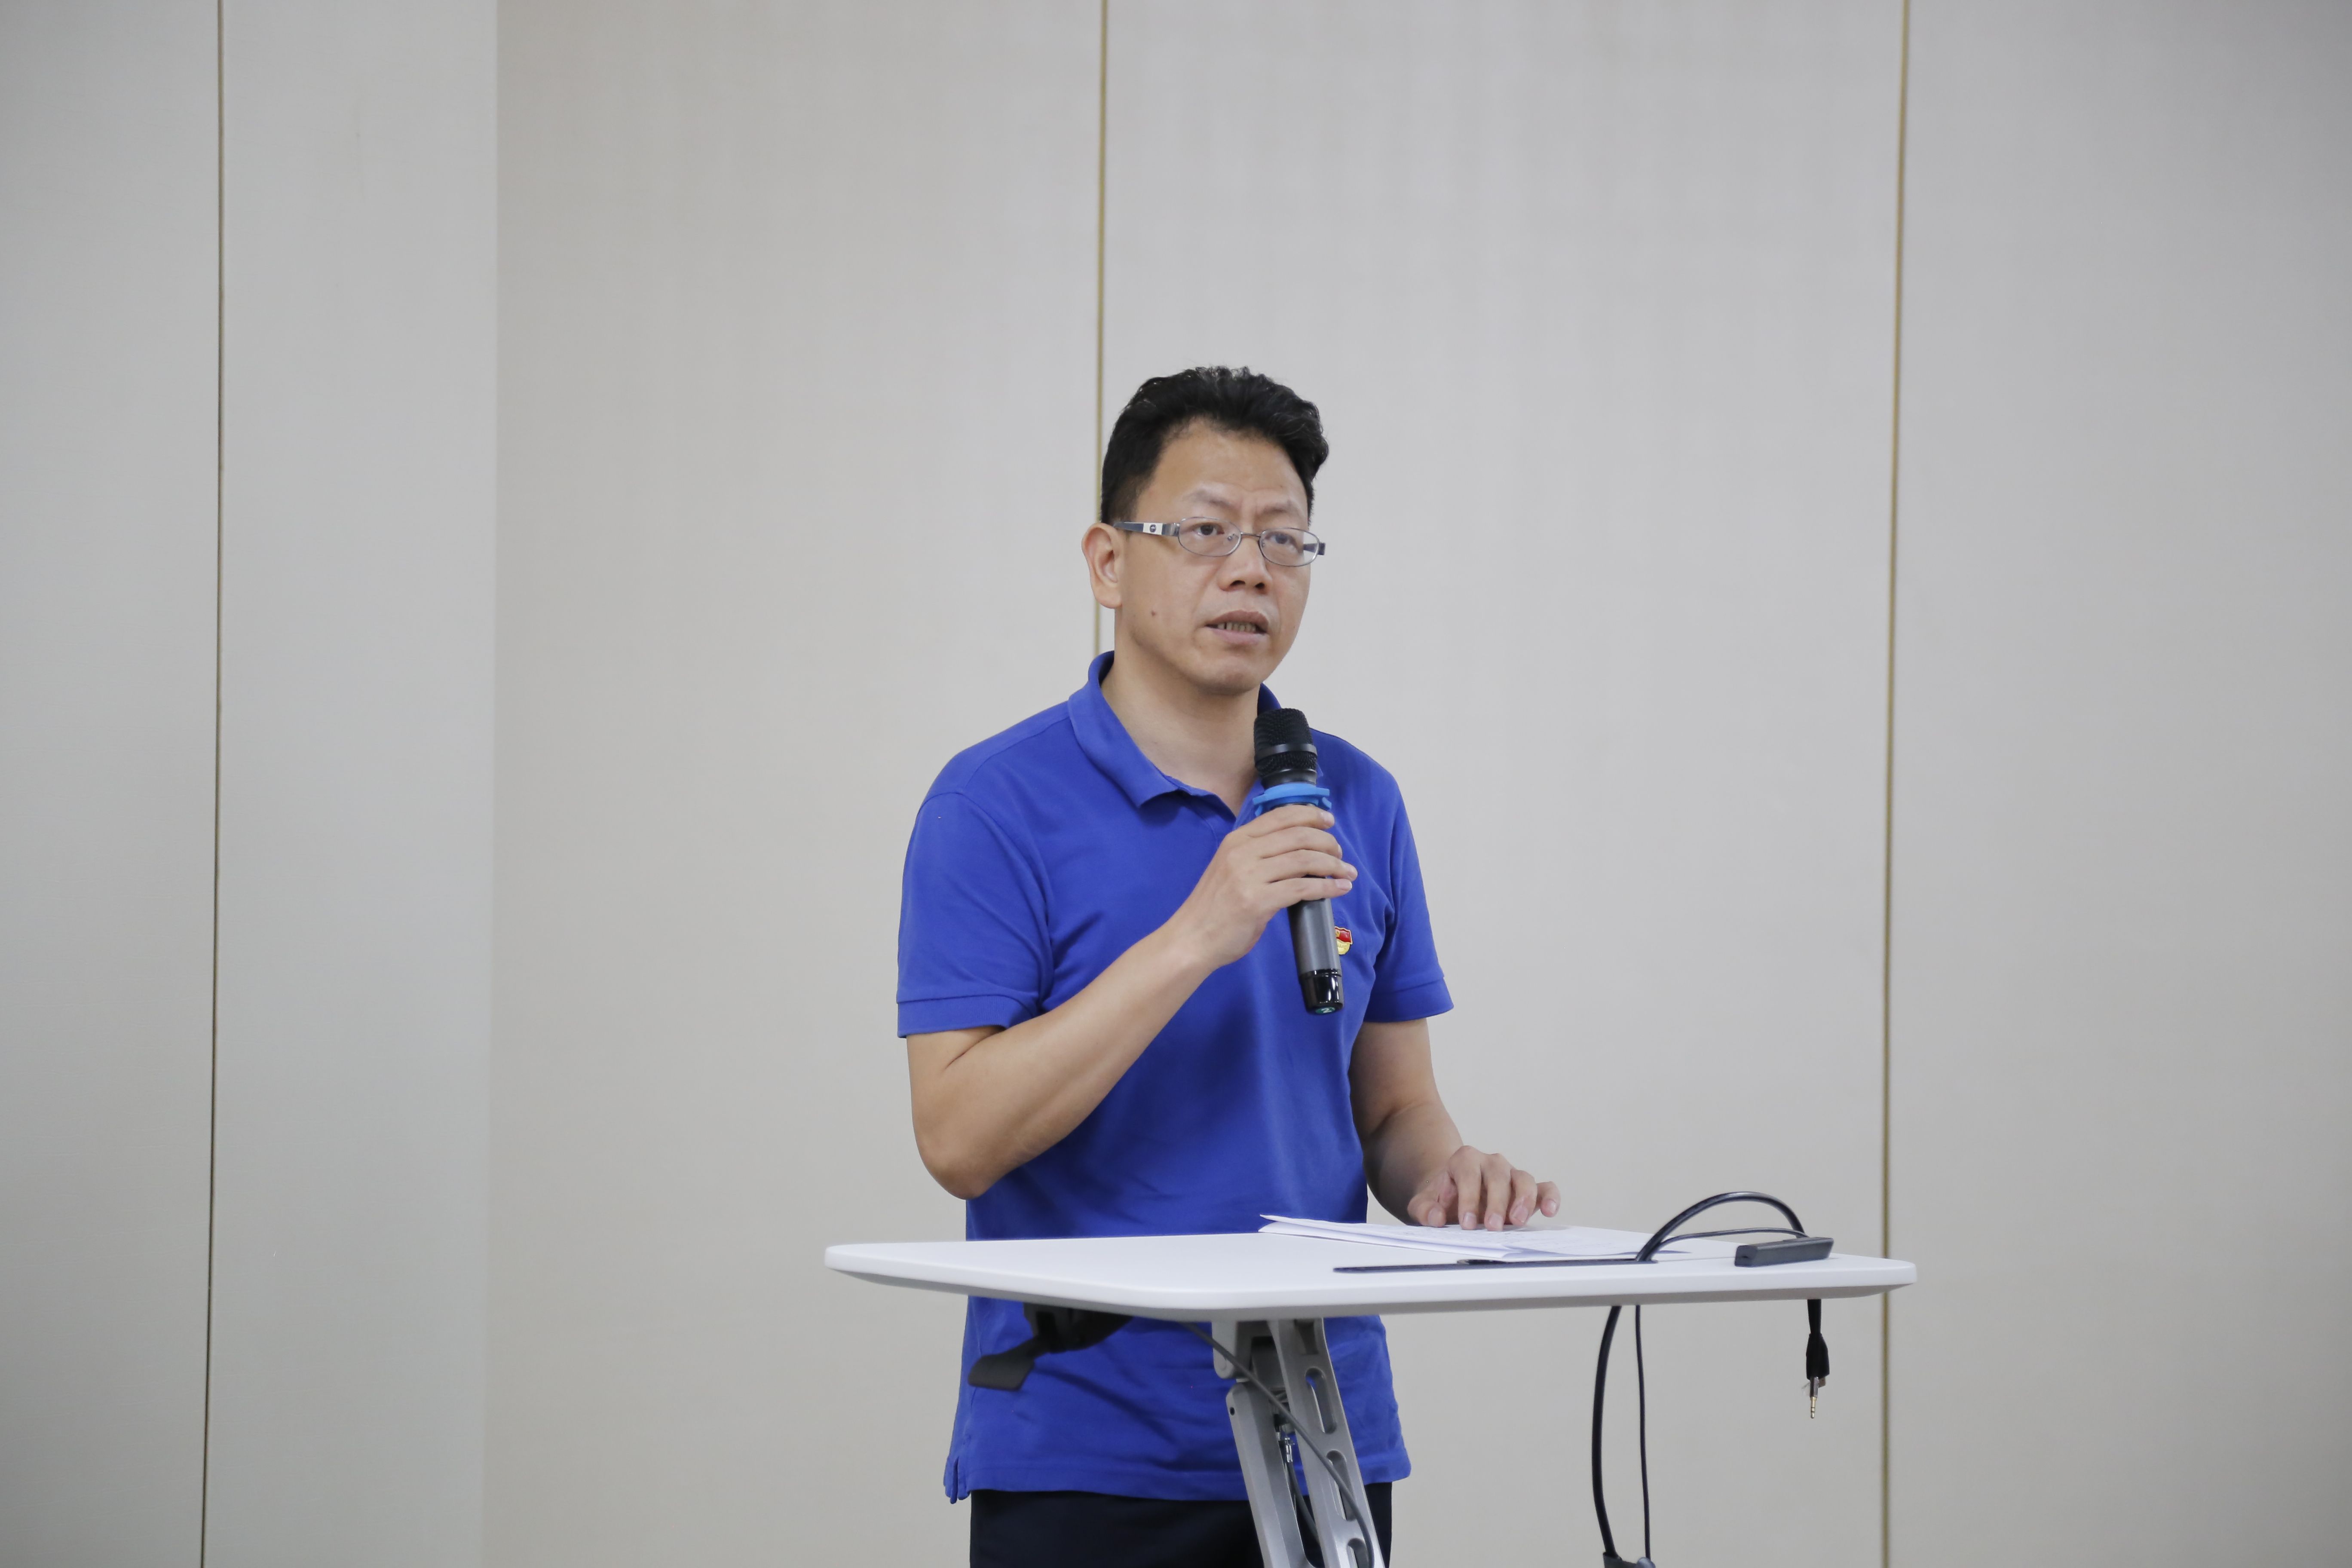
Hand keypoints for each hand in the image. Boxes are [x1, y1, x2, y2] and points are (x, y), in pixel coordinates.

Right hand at [1166, 805, 1354, 969]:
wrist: (1192, 938)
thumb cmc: (1215, 907)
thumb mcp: (1231, 869)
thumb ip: (1258, 856)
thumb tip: (1299, 852)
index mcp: (1237, 840)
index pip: (1281, 816)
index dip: (1311, 815)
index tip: (1329, 821)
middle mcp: (1242, 852)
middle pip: (1298, 835)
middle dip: (1327, 842)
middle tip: (1340, 854)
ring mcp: (1249, 876)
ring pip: (1304, 859)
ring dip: (1333, 864)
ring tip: (1347, 872)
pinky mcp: (1257, 901)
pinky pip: (1302, 887)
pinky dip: (1326, 887)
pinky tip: (1338, 889)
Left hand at [1405, 1146, 1560, 1230]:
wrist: (1452, 1195)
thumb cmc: (1441, 1199)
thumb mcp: (1423, 1204)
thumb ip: (1425, 1210)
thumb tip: (1435, 1217)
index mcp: (1464, 1160)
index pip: (1468, 1174)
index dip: (1468, 1198)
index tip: (1468, 1224)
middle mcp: (1490, 1162)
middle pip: (1498, 1175)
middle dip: (1496, 1202)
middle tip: (1493, 1228)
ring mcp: (1511, 1174)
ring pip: (1523, 1179)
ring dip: (1523, 1200)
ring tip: (1518, 1222)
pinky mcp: (1528, 1189)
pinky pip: (1545, 1188)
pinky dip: (1550, 1197)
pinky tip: (1550, 1211)